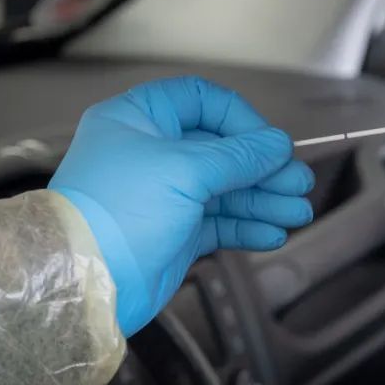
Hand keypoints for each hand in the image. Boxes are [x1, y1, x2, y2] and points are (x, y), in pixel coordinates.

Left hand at [49, 77, 313, 336]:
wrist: (86, 282)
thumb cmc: (118, 213)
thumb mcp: (183, 172)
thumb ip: (236, 157)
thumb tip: (277, 145)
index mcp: (138, 120)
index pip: (200, 102)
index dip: (240, 120)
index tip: (269, 144)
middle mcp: (150, 153)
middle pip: (220, 149)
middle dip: (262, 168)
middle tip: (298, 184)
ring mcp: (162, 195)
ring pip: (224, 189)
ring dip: (263, 200)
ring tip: (297, 213)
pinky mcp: (173, 233)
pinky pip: (218, 222)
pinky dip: (246, 226)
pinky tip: (272, 233)